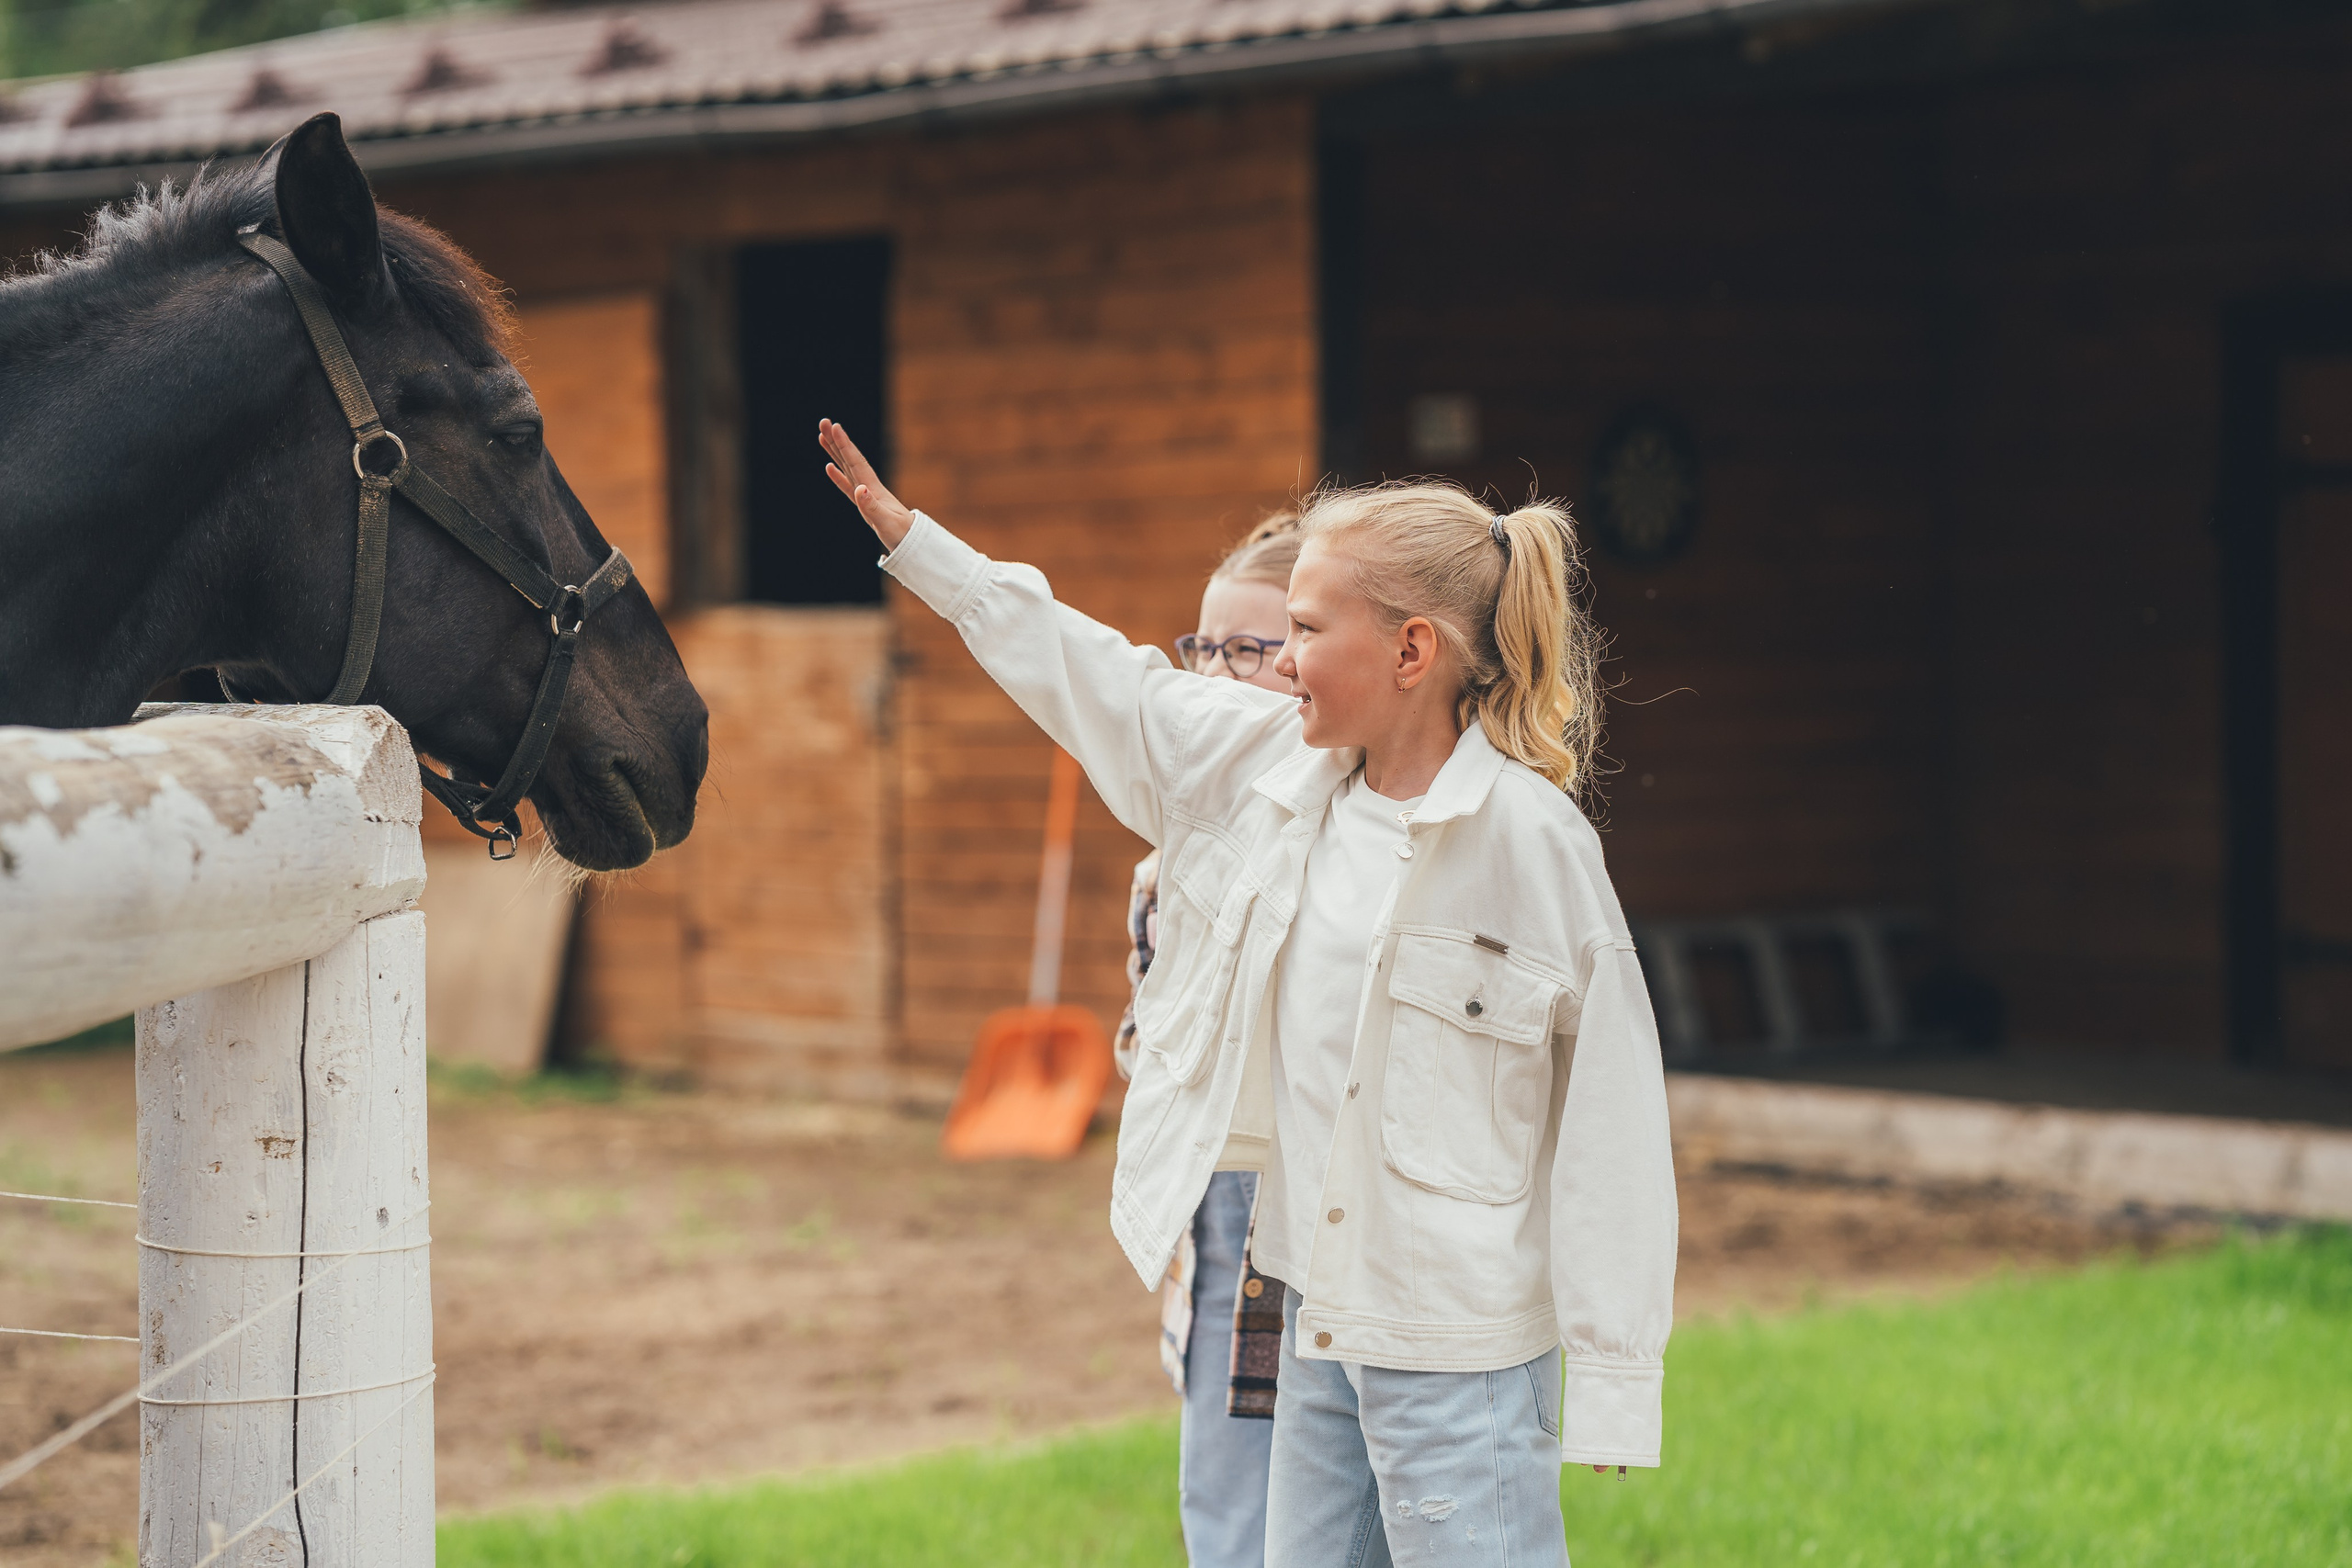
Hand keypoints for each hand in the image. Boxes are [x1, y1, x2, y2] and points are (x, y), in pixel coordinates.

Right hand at [819, 419, 914, 552]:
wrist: (914, 544)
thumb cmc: (902, 535)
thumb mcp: (886, 523)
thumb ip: (872, 507)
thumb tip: (859, 489)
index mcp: (874, 489)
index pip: (857, 462)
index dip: (845, 445)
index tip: (834, 427)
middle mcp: (870, 488)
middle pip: (850, 460)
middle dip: (837, 441)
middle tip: (823, 422)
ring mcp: (867, 495)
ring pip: (847, 468)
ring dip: (835, 453)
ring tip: (822, 436)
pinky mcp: (865, 505)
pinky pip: (847, 486)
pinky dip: (838, 475)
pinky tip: (829, 467)